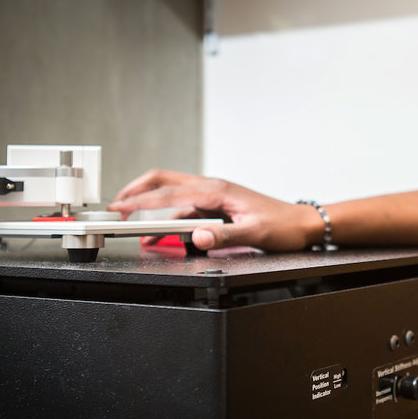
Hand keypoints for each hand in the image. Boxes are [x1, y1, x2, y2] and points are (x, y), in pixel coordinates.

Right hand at [107, 169, 321, 250]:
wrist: (302, 223)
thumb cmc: (282, 225)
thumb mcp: (254, 234)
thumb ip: (224, 236)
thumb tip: (197, 236)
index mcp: (217, 190)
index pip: (169, 192)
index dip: (140, 200)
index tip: (119, 208)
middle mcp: (213, 188)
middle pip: (164, 182)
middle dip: (137, 192)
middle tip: (115, 206)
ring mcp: (214, 196)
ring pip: (173, 197)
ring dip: (151, 208)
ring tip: (131, 225)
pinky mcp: (218, 206)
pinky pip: (186, 210)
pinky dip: (169, 219)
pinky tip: (161, 234)